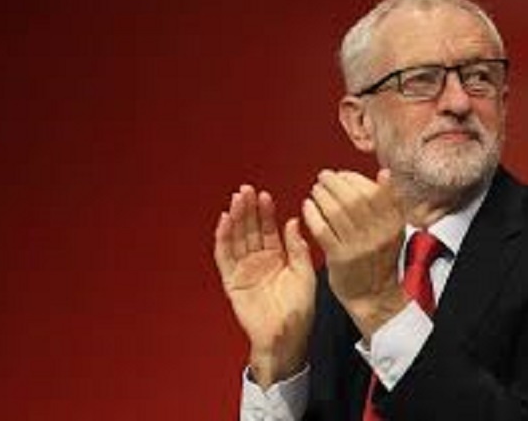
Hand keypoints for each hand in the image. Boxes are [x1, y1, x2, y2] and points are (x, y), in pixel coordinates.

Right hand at [213, 185, 315, 387]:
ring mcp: (244, 270)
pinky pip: (225, 257)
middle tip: (246, 190)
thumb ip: (298, 249)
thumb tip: (293, 221)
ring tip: (237, 200)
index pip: (269, 230)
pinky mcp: (232, 281)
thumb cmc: (299, 310)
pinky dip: (223, 239)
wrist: (286, 336)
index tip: (265, 195)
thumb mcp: (305, 275)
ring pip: (237, 239)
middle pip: (251, 230)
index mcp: (277, 258)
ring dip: (236, 219)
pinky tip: (225, 222)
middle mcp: (259, 261)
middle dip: (248, 210)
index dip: (266, 213)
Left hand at [302, 169, 407, 339]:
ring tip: (315, 190)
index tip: (342, 175)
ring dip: (322, 195)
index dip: (353, 178)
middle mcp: (378, 233)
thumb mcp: (393, 229)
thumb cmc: (379, 258)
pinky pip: (322, 229)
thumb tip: (384, 173)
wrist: (374, 295)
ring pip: (336, 211)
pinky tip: (307, 206)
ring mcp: (359, 246)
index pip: (372, 190)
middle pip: (353, 198)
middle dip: (334, 182)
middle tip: (323, 177)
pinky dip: (312, 214)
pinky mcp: (340, 258)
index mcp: (393, 223)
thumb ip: (391, 202)